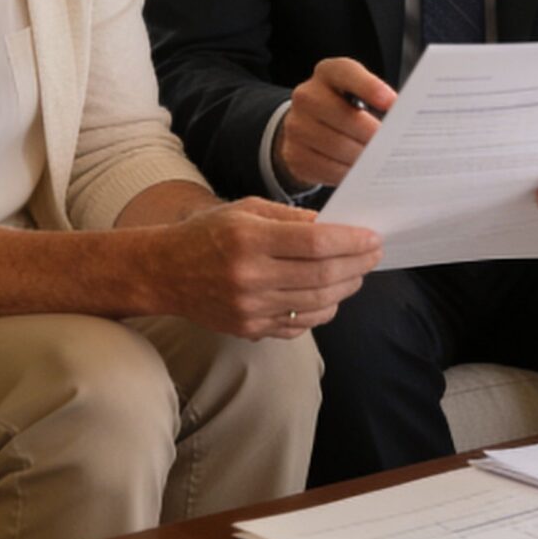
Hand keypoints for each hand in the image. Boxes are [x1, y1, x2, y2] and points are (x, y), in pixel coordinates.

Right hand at [147, 198, 380, 339]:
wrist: (164, 272)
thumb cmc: (208, 234)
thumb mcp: (246, 210)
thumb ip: (290, 217)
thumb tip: (334, 226)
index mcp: (250, 239)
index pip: (317, 243)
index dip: (352, 241)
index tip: (373, 237)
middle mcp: (250, 276)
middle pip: (322, 276)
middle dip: (357, 265)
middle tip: (374, 255)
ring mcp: (250, 308)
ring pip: (316, 304)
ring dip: (345, 289)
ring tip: (357, 274)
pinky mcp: (250, 328)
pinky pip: (299, 325)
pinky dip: (322, 311)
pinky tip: (330, 296)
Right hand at [274, 57, 396, 190]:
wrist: (306, 126)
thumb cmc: (343, 107)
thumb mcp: (357, 92)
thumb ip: (378, 99)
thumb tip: (406, 118)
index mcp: (327, 73)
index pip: (347, 73)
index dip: (370, 87)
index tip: (392, 102)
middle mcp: (307, 96)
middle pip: (344, 117)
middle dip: (373, 134)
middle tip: (393, 146)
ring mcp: (296, 126)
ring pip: (337, 146)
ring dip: (363, 157)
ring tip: (380, 161)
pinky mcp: (294, 154)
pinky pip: (327, 167)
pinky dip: (348, 172)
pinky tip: (361, 171)